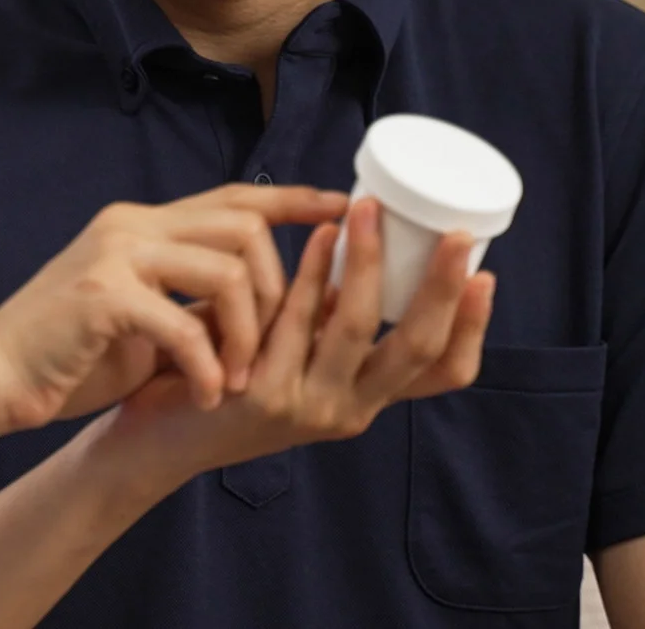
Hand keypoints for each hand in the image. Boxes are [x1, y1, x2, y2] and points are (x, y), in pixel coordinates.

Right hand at [0, 184, 348, 434]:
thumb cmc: (69, 354)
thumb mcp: (143, 316)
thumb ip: (192, 299)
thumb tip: (263, 304)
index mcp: (141, 225)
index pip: (233, 197)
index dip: (293, 200)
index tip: (339, 210)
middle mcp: (130, 226)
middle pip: (243, 227)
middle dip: (278, 288)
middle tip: (277, 344)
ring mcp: (114, 255)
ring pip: (225, 270)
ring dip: (248, 334)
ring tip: (239, 379)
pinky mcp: (100, 296)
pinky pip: (183, 325)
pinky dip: (207, 367)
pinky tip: (205, 396)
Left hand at [99, 198, 493, 483]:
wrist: (158, 434)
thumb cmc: (233, 374)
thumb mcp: (300, 355)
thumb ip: (334, 323)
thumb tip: (369, 245)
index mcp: (366, 400)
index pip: (444, 374)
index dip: (472, 327)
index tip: (487, 275)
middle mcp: (349, 411)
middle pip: (417, 349)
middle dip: (442, 288)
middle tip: (456, 233)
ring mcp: (308, 406)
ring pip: (356, 326)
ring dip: (368, 261)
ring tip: (371, 210)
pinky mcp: (264, 394)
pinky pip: (297, 320)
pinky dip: (313, 272)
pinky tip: (316, 236)